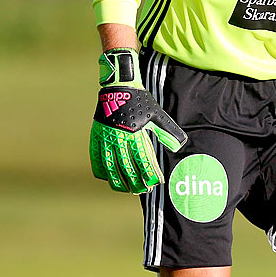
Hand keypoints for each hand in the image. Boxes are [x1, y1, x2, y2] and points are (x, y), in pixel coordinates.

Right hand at [89, 48, 187, 192]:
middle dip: (135, 181)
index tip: (155, 183)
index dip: (149, 173)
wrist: (119, 85)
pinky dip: (100, 168)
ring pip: (110, 165)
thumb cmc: (140, 100)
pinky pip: (96, 156)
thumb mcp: (157, 114)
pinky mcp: (97, 134)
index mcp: (136, 133)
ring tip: (124, 189)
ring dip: (118, 179)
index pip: (143, 159)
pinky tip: (105, 177)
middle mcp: (120, 137)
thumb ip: (168, 131)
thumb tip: (179, 146)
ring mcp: (106, 137)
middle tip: (142, 191)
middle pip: (127, 166)